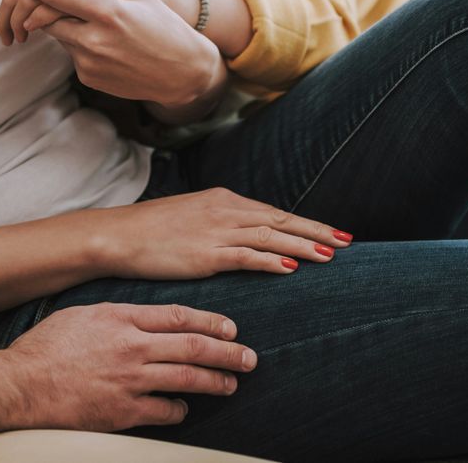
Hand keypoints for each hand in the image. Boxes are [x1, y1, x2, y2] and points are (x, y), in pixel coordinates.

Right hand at [5, 302, 253, 431]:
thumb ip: (117, 314)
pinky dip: (179, 409)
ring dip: (214, 381)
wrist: (21, 384)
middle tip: (248, 357)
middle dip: (226, 352)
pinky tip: (185, 408)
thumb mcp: (82, 314)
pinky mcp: (123, 411)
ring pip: (186, 379)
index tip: (230, 328)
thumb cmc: (45, 347)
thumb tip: (141, 317)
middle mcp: (132, 347)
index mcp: (122, 318)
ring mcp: (130, 381)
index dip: (210, 322)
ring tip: (231, 383)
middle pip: (192, 347)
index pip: (178, 316)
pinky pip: (164, 411)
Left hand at [10, 0, 223, 106]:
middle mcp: (94, 40)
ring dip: (70, 25)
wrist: (181, 71)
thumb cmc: (162, 24)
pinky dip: (82, 45)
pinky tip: (109, 46)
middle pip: (49, 17)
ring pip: (61, 36)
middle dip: (49, 6)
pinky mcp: (88, 78)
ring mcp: (89, 63)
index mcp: (107, 12)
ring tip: (102, 24)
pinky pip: (73, 55)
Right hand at [84, 187, 350, 278]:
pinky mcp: (206, 252)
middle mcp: (226, 210)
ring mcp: (217, 230)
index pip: (274, 212)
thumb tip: (245, 236)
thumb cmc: (152, 230)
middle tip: (348, 241)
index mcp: (224, 200)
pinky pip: (246, 256)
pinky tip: (291, 268)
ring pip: (271, 237)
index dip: (306, 224)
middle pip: (282, 220)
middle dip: (316, 231)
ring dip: (303, 246)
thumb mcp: (193, 218)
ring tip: (331, 256)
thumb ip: (221, 223)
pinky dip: (271, 260)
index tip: (333, 233)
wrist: (119, 235)